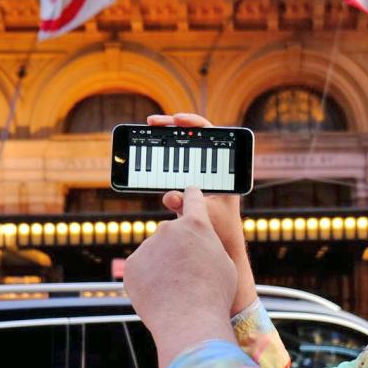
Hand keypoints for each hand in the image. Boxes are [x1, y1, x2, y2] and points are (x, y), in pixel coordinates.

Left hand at [124, 186, 236, 367]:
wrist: (189, 320)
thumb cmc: (214, 295)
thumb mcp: (225, 265)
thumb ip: (208, 247)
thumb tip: (199, 246)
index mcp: (197, 225)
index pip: (193, 199)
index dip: (192, 196)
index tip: (188, 193)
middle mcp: (169, 229)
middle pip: (172, 233)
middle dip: (178, 248)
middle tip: (188, 274)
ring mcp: (148, 246)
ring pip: (156, 253)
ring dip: (163, 266)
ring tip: (177, 290)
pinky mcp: (132, 265)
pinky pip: (142, 269)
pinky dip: (150, 279)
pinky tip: (162, 294)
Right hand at [149, 113, 257, 314]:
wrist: (222, 248)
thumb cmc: (223, 231)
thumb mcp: (205, 216)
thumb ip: (187, 204)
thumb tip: (170, 195)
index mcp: (225, 171)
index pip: (211, 135)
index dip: (194, 122)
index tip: (177, 119)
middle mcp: (211, 171)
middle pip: (190, 140)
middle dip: (170, 128)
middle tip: (151, 122)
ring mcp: (198, 179)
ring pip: (179, 155)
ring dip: (161, 146)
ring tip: (143, 138)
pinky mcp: (186, 190)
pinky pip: (171, 173)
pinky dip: (158, 167)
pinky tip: (144, 162)